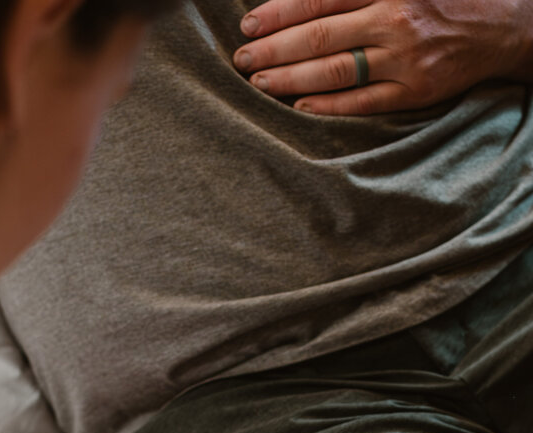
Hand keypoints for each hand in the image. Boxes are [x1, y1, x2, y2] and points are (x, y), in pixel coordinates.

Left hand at [234, 0, 532, 115]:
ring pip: (334, 72)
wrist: (504, 22)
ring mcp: (404, 59)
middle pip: (318, 37)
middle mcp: (393, 19)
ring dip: (289, 79)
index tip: (249, 24)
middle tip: (241, 59)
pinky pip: (362, 102)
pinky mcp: (415, 91)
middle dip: (272, 49)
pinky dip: (327, 106)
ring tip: (259, 83)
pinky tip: (298, 106)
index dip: (279, 12)